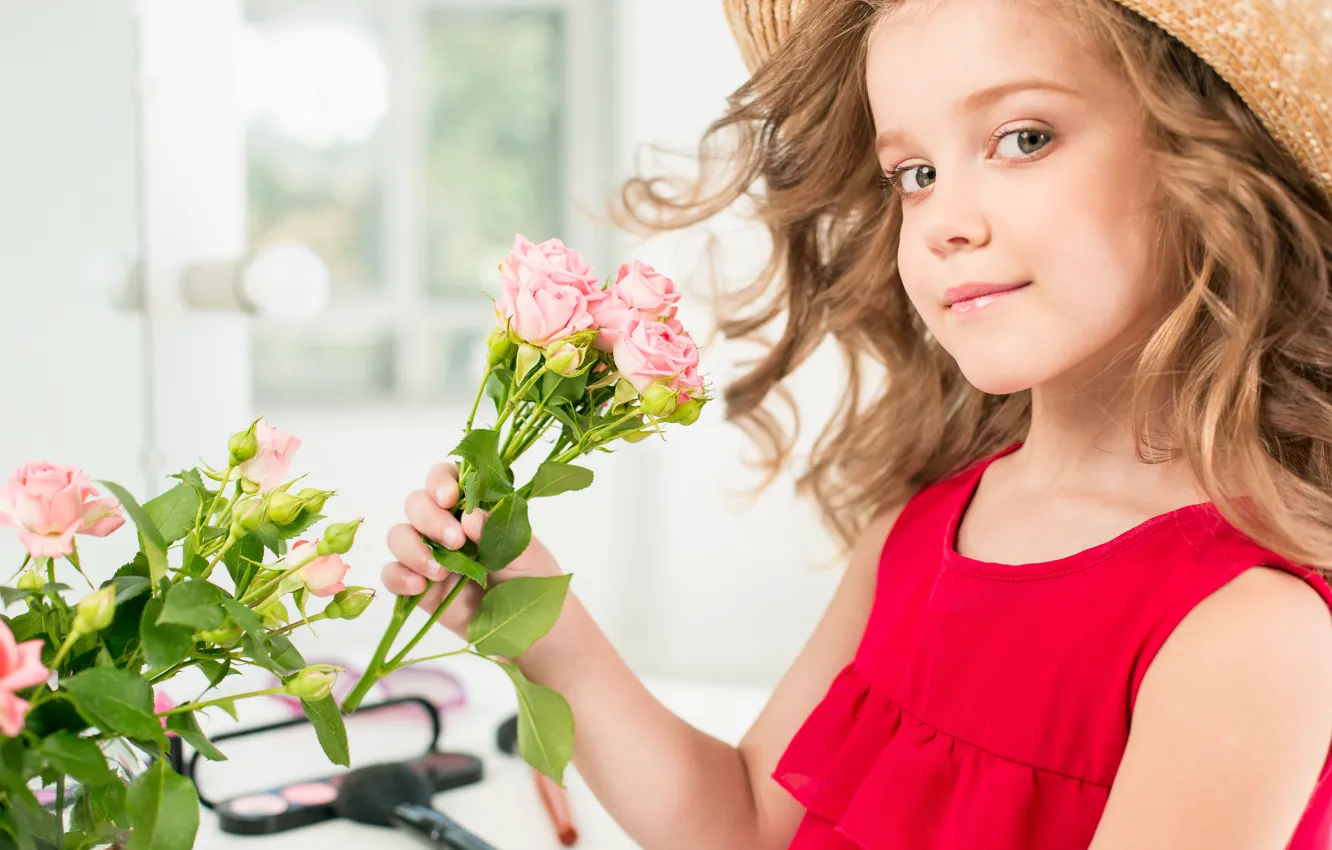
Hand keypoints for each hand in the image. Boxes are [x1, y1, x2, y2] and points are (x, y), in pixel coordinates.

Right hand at [383, 462, 562, 640]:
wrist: (529, 627)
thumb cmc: (532, 580)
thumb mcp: (527, 553)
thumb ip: (499, 531)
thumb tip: (469, 516)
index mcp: (474, 508)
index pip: (446, 478)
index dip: (440, 481)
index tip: (449, 497)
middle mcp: (446, 526)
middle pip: (416, 503)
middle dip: (429, 518)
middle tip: (456, 541)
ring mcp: (430, 556)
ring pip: (399, 535)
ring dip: (412, 548)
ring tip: (441, 572)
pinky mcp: (419, 587)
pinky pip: (393, 574)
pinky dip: (398, 576)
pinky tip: (419, 586)